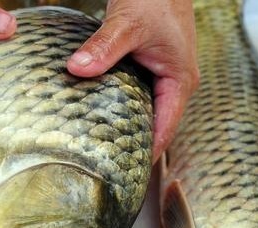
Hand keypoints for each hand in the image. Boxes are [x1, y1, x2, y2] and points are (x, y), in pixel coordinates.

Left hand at [67, 0, 198, 162]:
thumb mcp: (128, 22)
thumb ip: (104, 47)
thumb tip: (77, 69)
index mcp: (180, 82)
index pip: (164, 131)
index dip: (146, 154)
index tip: (125, 174)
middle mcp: (175, 84)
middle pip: (156, 126)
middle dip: (134, 146)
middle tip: (106, 167)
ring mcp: (164, 77)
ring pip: (146, 112)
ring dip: (127, 128)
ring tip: (101, 150)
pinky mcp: (151, 68)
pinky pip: (138, 97)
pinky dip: (122, 108)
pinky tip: (100, 116)